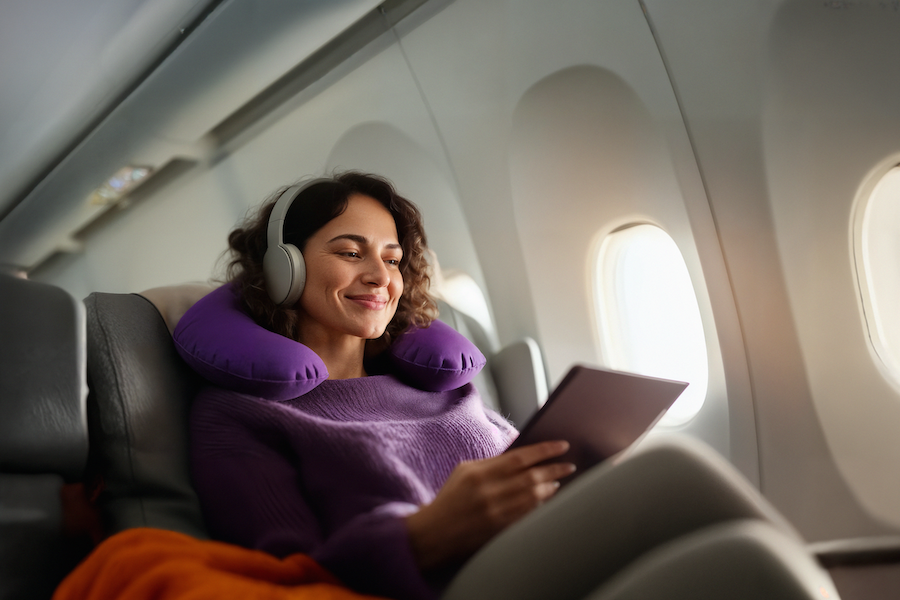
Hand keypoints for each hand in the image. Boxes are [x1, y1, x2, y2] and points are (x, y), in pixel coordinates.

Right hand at [405, 440, 575, 569]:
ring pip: (534, 497)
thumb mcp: (465, 471)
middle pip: (532, 477)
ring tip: (559, 481)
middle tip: (569, 465)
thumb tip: (522, 457)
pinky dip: (541, 505)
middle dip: (555, 469)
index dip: (545, 450)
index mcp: (480, 474)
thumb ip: (492, 463)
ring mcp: (497, 514)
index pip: (520, 457)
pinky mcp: (501, 531)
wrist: (435, 533)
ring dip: (550, 487)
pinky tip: (547, 499)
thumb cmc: (450, 498)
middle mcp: (490, 493)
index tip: (562, 445)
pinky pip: (529, 515)